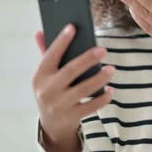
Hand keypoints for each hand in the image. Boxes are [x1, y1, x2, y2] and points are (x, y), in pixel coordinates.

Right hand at [31, 24, 114, 146]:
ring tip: (111, 69)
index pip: (50, 55)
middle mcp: (48, 90)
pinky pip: (91, 106)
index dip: (61, 41)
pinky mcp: (72, 116)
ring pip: (83, 89)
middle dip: (87, 59)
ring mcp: (60, 105)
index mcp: (40, 76)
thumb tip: (39, 31)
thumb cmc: (51, 91)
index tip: (72, 27)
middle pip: (70, 71)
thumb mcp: (45, 75)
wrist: (51, 124)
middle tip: (103, 50)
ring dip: (100, 78)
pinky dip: (103, 98)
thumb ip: (45, 53)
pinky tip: (110, 90)